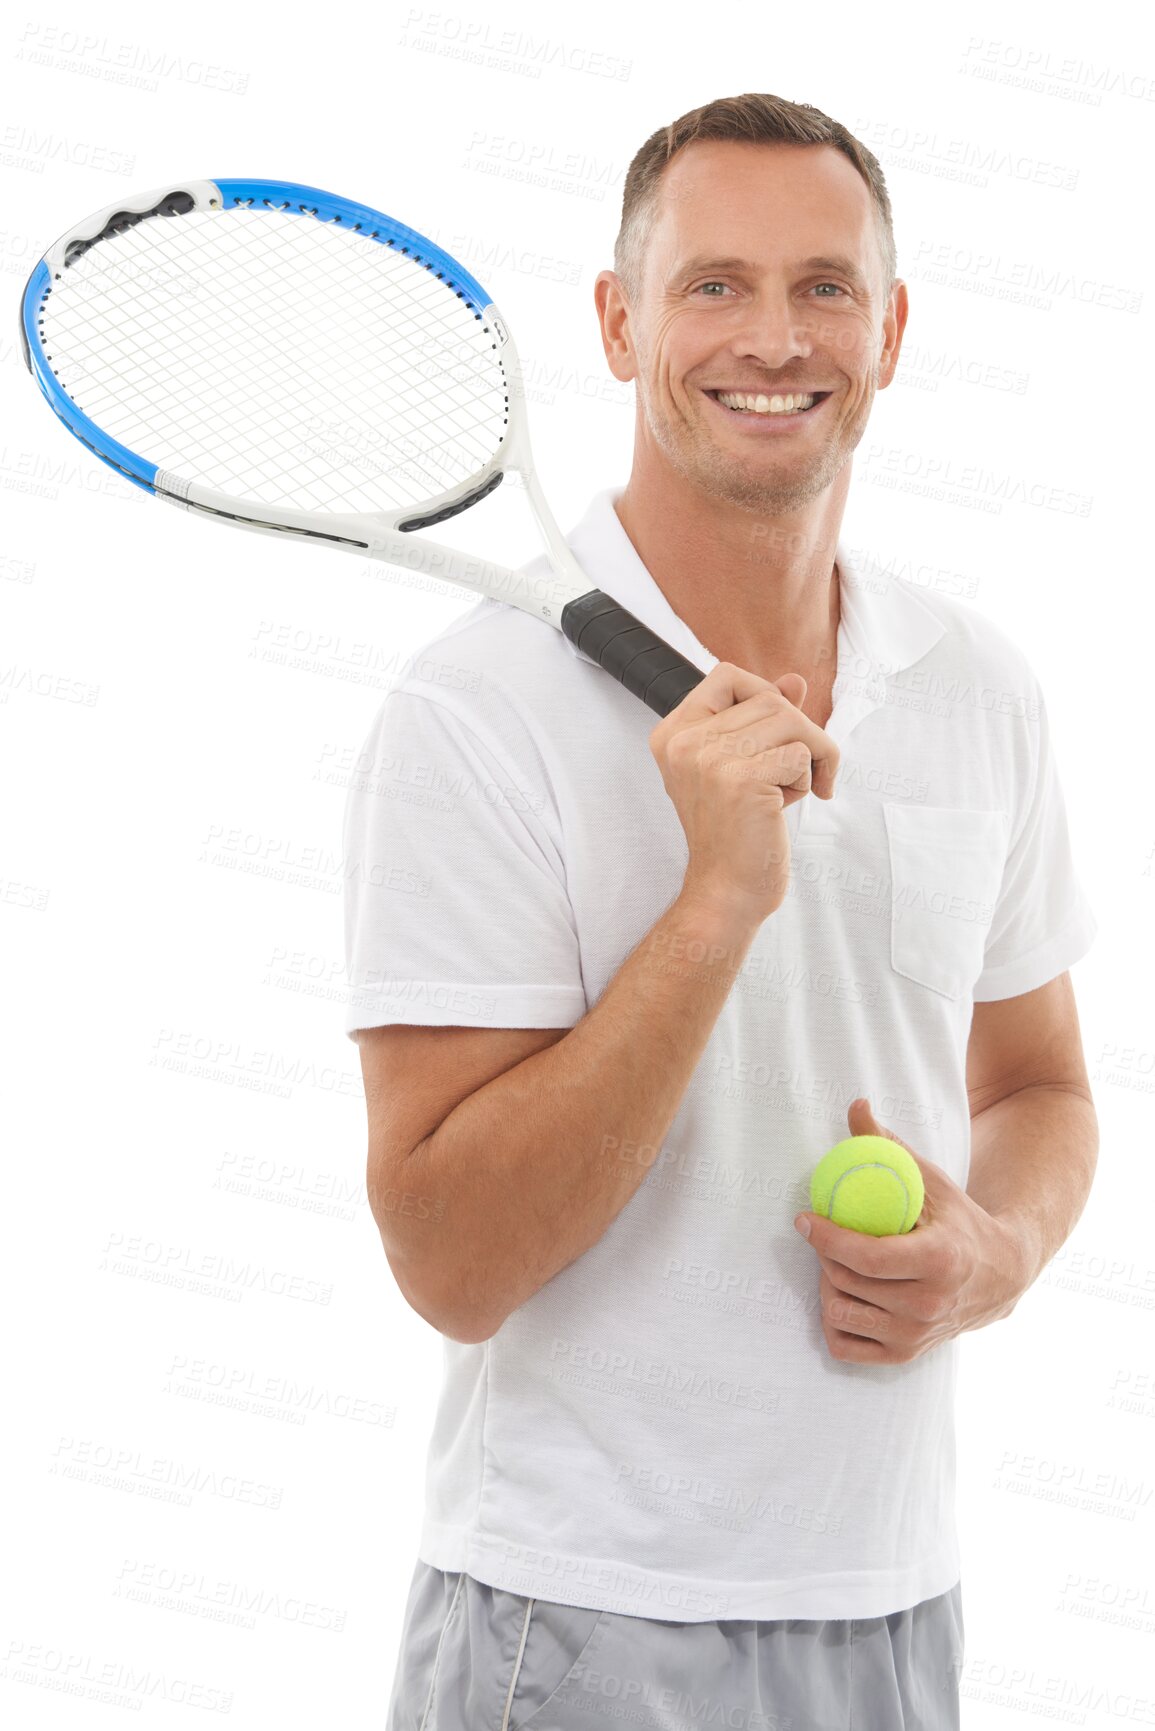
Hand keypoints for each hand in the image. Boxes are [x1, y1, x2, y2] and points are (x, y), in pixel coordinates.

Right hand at [650, 662, 839, 928]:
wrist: (725, 890)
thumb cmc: (735, 832)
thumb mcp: (740, 766)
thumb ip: (762, 720)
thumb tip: (795, 680)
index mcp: (672, 734)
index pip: (726, 675)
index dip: (764, 693)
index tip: (777, 733)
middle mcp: (683, 742)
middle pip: (769, 699)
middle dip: (798, 735)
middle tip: (794, 776)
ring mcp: (709, 759)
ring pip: (791, 722)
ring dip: (808, 757)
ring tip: (790, 791)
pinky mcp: (740, 780)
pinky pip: (802, 754)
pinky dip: (809, 780)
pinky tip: (786, 809)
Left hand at [792, 1098, 1027, 1363]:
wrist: (1002, 1274)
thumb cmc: (960, 1221)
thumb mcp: (930, 1179)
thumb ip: (890, 1145)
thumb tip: (856, 1106)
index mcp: (939, 1261)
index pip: (866, 1257)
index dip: (826, 1238)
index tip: (804, 1219)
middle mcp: (929, 1305)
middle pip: (847, 1282)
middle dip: (823, 1254)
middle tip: (822, 1234)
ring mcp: (918, 1336)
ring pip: (841, 1314)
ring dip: (827, 1285)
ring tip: (836, 1262)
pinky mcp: (906, 1355)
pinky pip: (846, 1346)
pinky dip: (834, 1322)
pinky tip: (843, 1295)